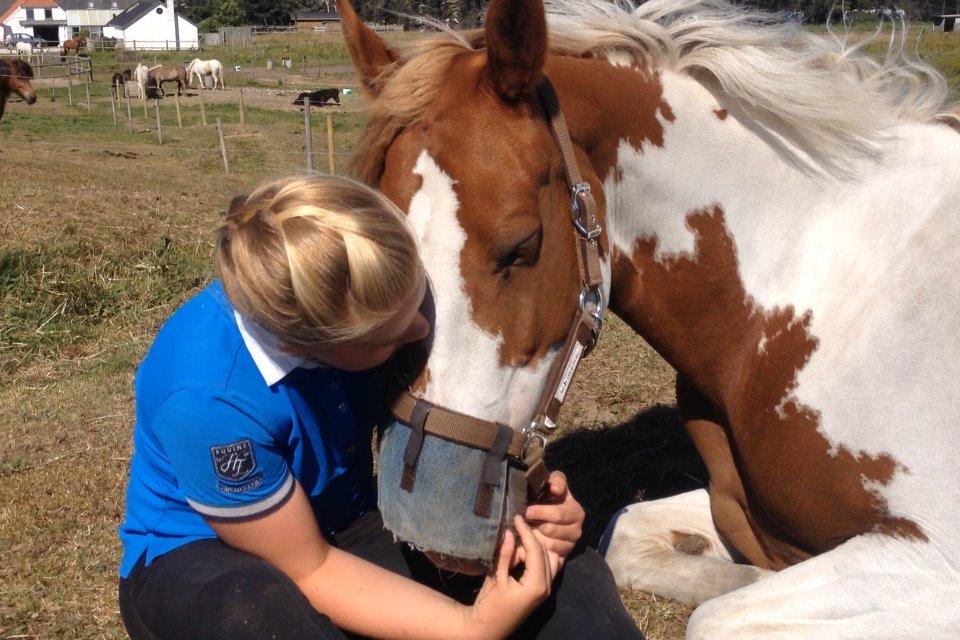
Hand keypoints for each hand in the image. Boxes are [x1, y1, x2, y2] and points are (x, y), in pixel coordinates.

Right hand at [462, 515, 559, 639]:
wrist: (487, 628)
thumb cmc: (489, 605)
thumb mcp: (496, 578)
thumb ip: (505, 554)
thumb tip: (510, 532)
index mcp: (537, 585)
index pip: (536, 551)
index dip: (526, 532)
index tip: (517, 517)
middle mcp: (547, 587)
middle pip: (544, 553)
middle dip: (530, 540)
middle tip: (512, 531)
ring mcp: (546, 589)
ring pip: (547, 558)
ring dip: (533, 548)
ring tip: (516, 542)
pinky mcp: (541, 590)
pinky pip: (545, 567)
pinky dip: (536, 556)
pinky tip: (522, 551)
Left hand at [522, 471, 584, 563]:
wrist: (547, 512)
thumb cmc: (549, 495)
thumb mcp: (554, 482)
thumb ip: (557, 481)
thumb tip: (555, 489)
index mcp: (576, 512)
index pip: (559, 515)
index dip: (542, 512)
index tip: (527, 511)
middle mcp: (577, 530)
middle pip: (552, 530)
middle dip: (535, 525)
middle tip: (522, 521)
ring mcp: (571, 545)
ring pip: (549, 544)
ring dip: (535, 537)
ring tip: (525, 530)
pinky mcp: (563, 557)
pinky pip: (548, 557)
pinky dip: (537, 550)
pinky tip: (529, 542)